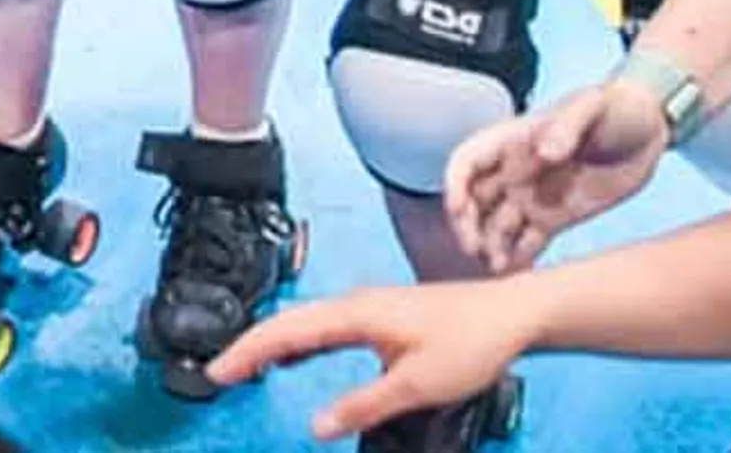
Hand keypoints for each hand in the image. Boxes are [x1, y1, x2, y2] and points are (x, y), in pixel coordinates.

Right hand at [210, 280, 543, 439]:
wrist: (514, 314)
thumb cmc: (472, 340)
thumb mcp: (417, 385)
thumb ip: (363, 405)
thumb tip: (318, 426)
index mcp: (355, 314)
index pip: (285, 331)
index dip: (247, 351)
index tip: (217, 371)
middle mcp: (356, 304)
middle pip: (288, 323)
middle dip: (251, 347)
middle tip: (220, 374)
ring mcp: (369, 308)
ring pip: (306, 323)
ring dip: (274, 343)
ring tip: (247, 367)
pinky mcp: (383, 316)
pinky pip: (326, 326)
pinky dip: (301, 342)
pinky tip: (298, 357)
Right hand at [442, 80, 673, 273]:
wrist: (647, 129)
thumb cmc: (614, 108)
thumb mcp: (591, 107)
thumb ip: (566, 126)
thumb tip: (545, 152)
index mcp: (512, 141)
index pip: (467, 162)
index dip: (455, 185)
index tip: (459, 210)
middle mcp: (514, 172)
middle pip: (474, 201)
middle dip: (467, 226)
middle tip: (476, 250)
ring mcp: (533, 198)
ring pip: (496, 227)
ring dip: (490, 248)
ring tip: (497, 269)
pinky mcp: (555, 219)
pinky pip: (528, 244)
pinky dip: (518, 260)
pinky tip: (517, 279)